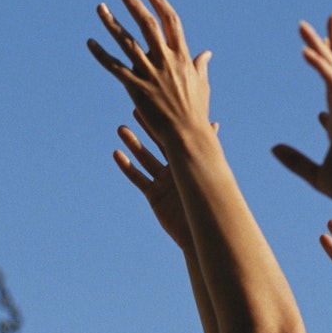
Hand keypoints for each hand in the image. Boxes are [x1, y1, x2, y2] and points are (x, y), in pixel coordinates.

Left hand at [87, 0, 211, 149]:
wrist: (187, 136)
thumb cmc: (196, 112)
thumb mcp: (202, 85)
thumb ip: (201, 66)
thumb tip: (207, 53)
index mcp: (182, 56)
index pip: (171, 21)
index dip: (159, 2)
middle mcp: (165, 60)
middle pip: (147, 24)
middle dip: (133, 3)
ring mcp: (150, 73)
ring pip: (127, 42)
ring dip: (112, 23)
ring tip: (100, 6)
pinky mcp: (136, 88)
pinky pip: (115, 67)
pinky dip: (101, 54)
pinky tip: (90, 42)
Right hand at [114, 112, 215, 250]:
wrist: (203, 228)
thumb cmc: (209, 200)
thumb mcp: (205, 169)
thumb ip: (205, 147)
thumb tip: (214, 123)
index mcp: (188, 162)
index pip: (174, 137)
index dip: (164, 121)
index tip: (156, 104)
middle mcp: (175, 169)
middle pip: (158, 144)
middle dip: (146, 128)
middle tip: (134, 110)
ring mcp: (163, 182)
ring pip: (145, 160)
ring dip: (133, 144)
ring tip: (121, 129)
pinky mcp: (154, 196)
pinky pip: (138, 179)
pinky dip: (127, 167)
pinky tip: (117, 154)